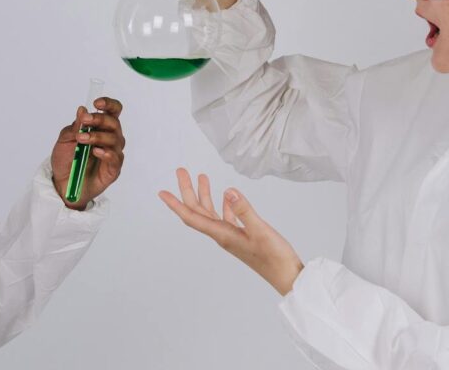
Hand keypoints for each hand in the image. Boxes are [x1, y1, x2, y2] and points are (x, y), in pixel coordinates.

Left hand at [50, 97, 125, 209]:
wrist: (61, 184)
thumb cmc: (65, 160)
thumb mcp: (64, 140)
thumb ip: (75, 126)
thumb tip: (82, 109)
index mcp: (100, 127)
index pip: (113, 111)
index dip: (109, 104)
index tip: (96, 103)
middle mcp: (110, 138)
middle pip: (114, 122)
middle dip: (99, 119)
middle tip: (85, 122)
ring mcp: (113, 154)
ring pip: (115, 139)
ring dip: (98, 136)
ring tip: (82, 140)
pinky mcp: (113, 169)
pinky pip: (116, 158)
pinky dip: (107, 153)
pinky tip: (96, 152)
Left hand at [159, 168, 302, 294]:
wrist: (287, 278)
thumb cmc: (275, 258)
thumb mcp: (260, 230)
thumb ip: (244, 210)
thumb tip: (227, 191)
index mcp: (222, 235)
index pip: (193, 217)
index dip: (176, 204)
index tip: (161, 192)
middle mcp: (223, 236)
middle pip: (198, 211)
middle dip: (188, 191)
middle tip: (182, 171)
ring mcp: (232, 237)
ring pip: (211, 213)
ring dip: (205, 195)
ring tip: (203, 176)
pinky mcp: (243, 238)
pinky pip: (227, 219)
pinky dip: (224, 206)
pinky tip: (226, 198)